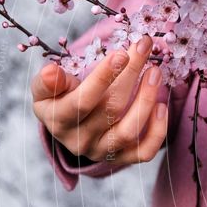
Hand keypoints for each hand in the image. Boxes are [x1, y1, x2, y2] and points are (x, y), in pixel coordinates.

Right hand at [31, 35, 168, 164]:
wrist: (67, 128)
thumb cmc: (58, 99)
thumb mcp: (44, 89)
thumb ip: (47, 81)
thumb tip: (51, 72)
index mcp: (59, 120)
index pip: (82, 101)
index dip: (102, 78)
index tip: (122, 53)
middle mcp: (80, 140)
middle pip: (110, 109)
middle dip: (130, 75)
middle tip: (144, 48)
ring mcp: (102, 152)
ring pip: (129, 132)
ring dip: (146, 100)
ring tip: (154, 72)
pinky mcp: (122, 159)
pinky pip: (144, 152)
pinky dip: (157, 131)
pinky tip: (162, 106)